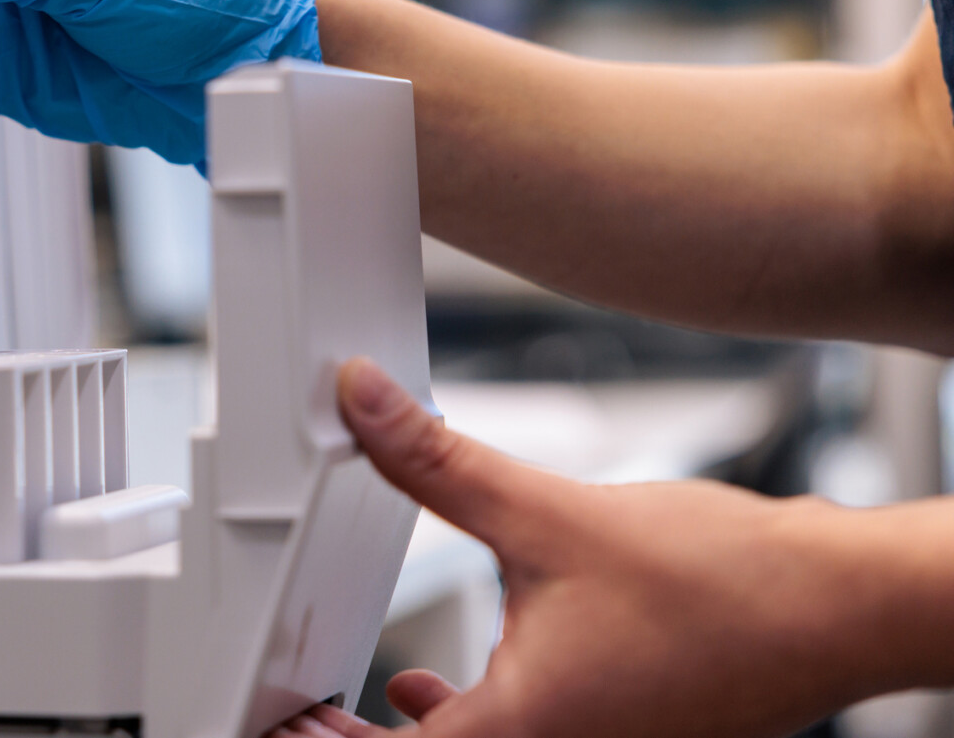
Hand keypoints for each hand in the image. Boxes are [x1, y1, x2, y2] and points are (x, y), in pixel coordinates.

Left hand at [270, 359, 905, 737]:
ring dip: (401, 732)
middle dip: (348, 736)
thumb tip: (365, 406)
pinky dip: (459, 717)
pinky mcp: (613, 730)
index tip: (274, 711)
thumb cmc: (723, 588)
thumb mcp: (549, 514)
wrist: (836, 605)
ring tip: (342, 697)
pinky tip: (435, 683)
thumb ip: (438, 465)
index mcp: (523, 730)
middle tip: (290, 703)